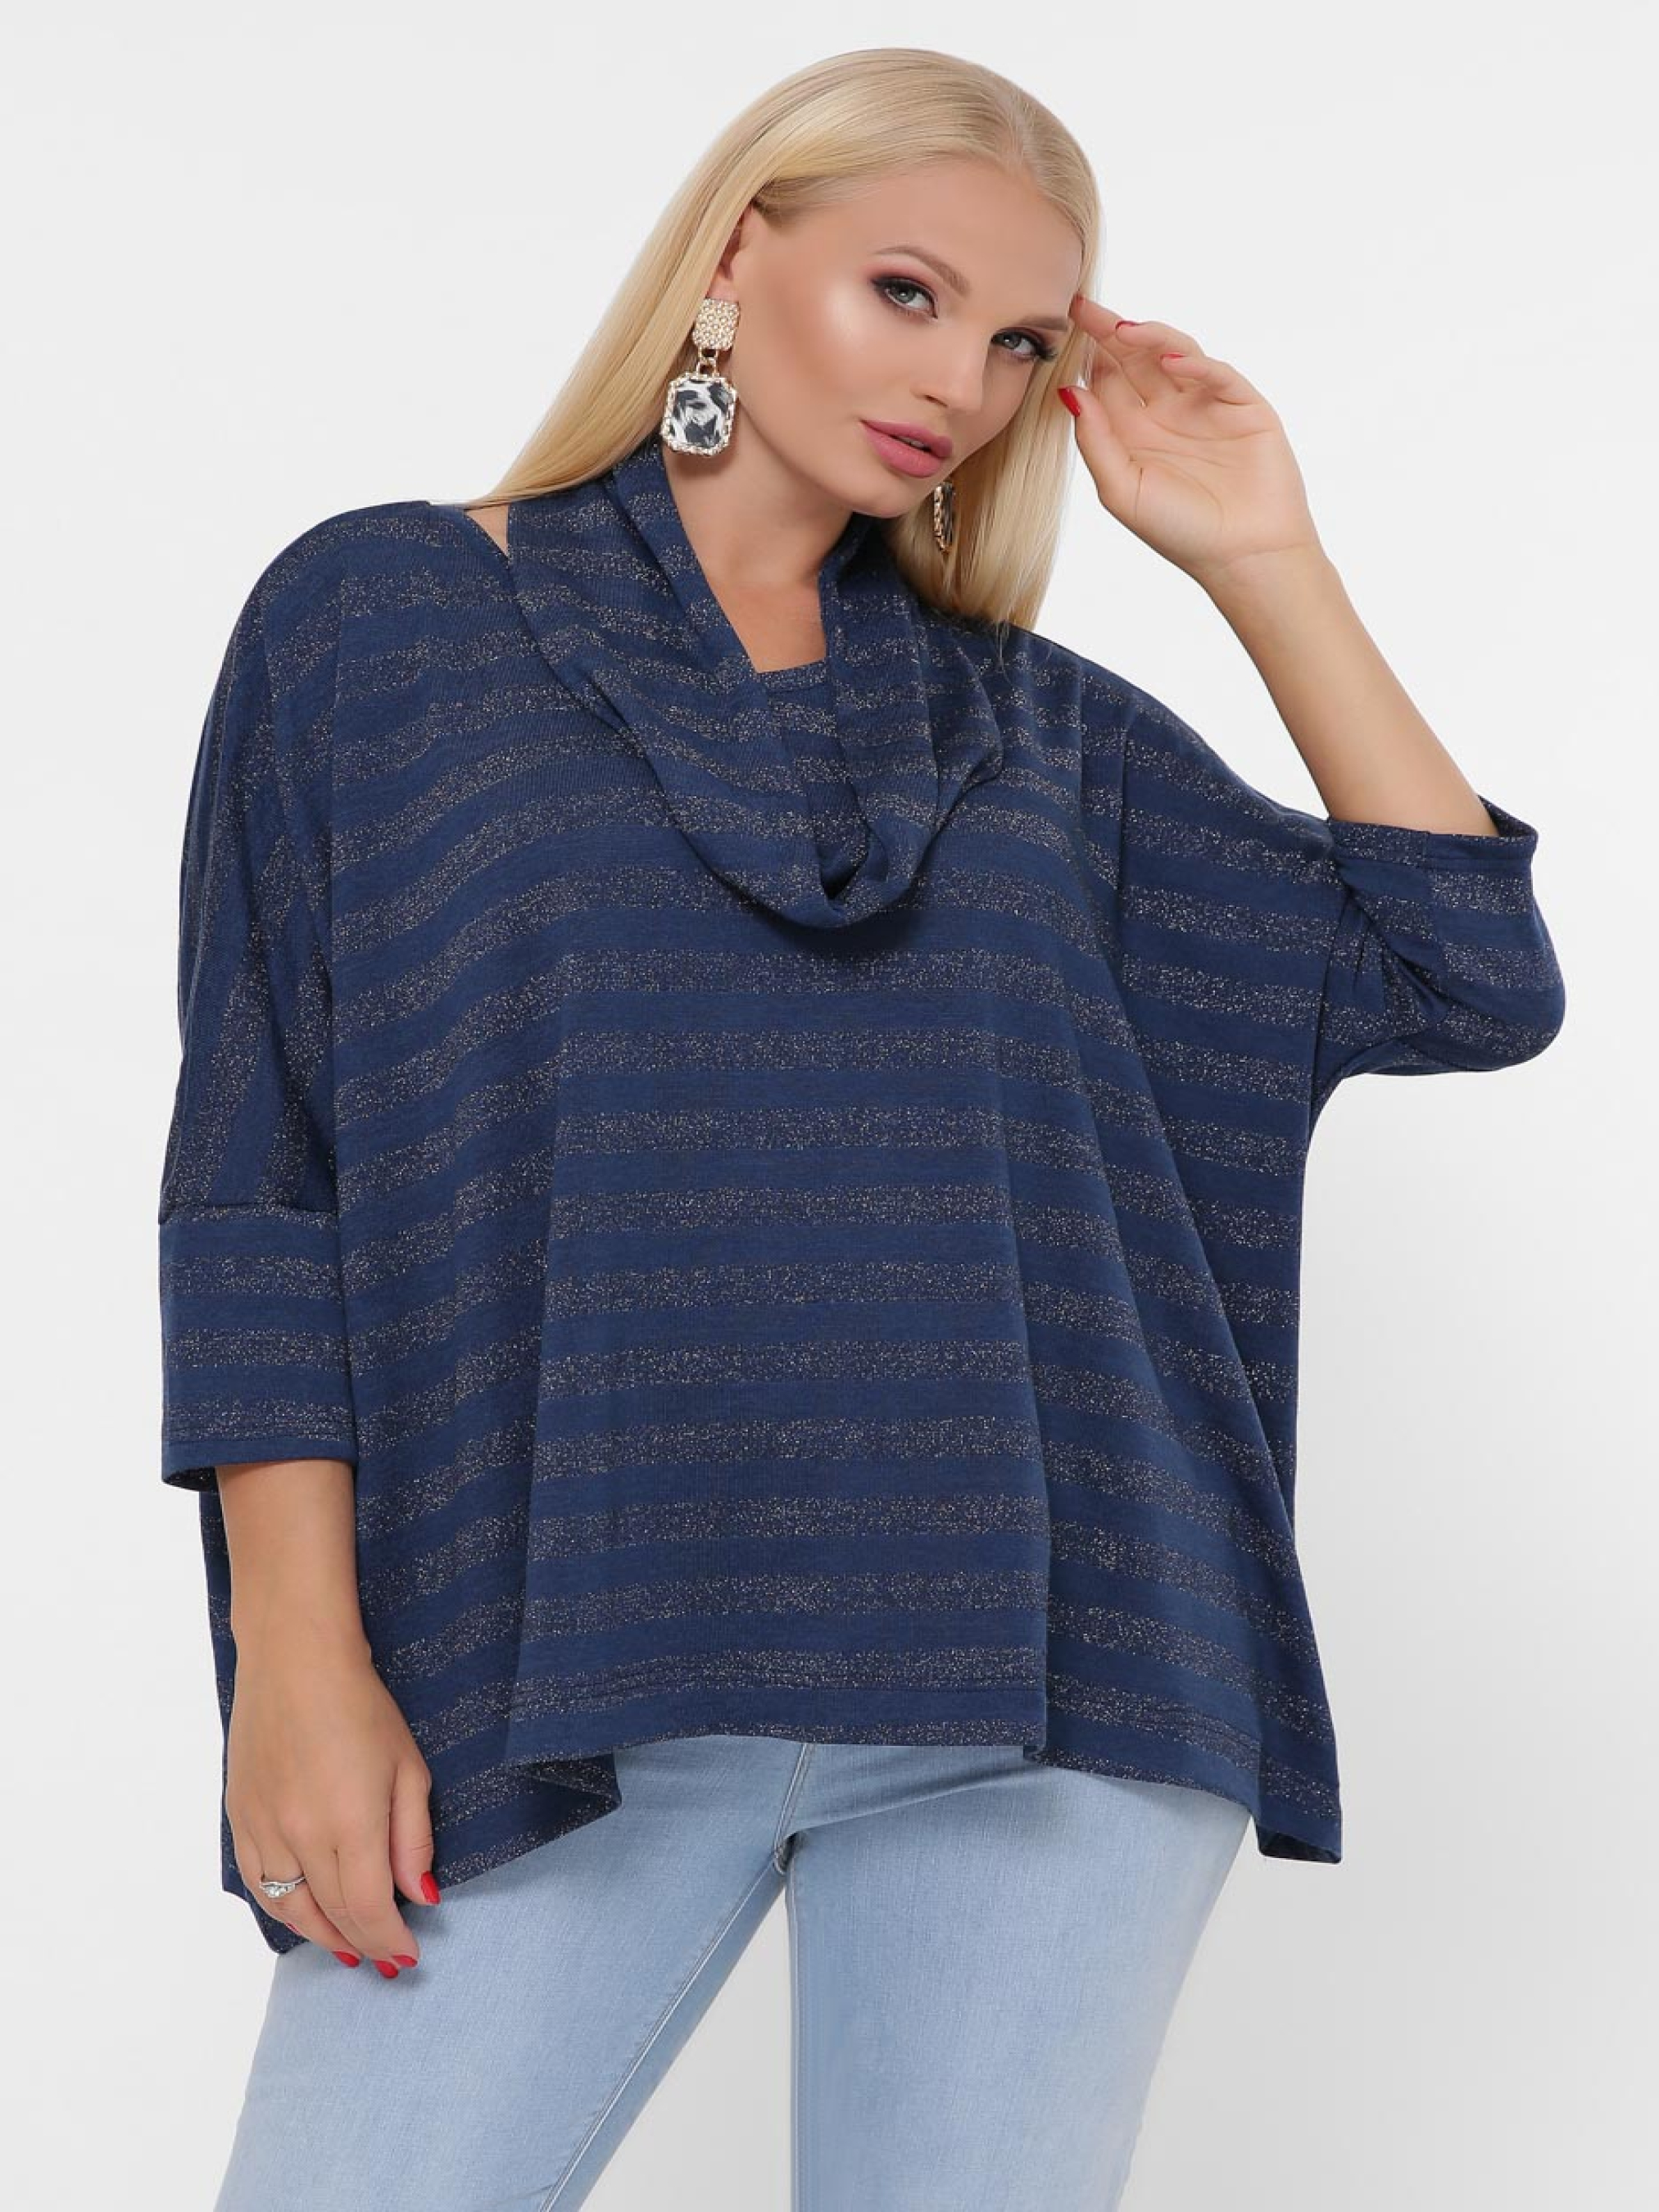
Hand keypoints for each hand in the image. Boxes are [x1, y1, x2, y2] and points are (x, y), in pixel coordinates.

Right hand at [225, 1638, 436, 1973]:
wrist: (295, 1660)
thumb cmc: (361, 1706)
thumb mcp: (408, 1767)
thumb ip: (413, 1839)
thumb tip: (421, 1897)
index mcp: (350, 1822)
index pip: (370, 1908)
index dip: (390, 1941)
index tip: (407, 1956)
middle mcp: (301, 1834)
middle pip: (333, 1913)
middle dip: (364, 1943)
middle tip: (385, 1960)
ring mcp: (264, 1828)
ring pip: (291, 1907)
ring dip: (322, 1935)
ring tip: (348, 1948)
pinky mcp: (239, 1817)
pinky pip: (259, 1883)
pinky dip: (283, 1908)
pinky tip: (303, 1914)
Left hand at [1061, 295, 1325, 592]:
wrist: (1244, 557)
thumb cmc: (1181, 532)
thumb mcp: (1122, 490)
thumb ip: (1095, 441)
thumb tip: (1069, 393)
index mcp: (1134, 433)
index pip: (1106, 382)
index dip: (1086, 355)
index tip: (1063, 328)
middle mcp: (1167, 413)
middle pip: (1135, 360)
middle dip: (1110, 333)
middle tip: (1084, 307)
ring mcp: (1206, 405)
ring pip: (1175, 354)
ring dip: (1149, 338)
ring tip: (1123, 330)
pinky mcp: (1243, 405)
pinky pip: (1217, 373)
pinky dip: (1196, 362)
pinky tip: (1172, 359)